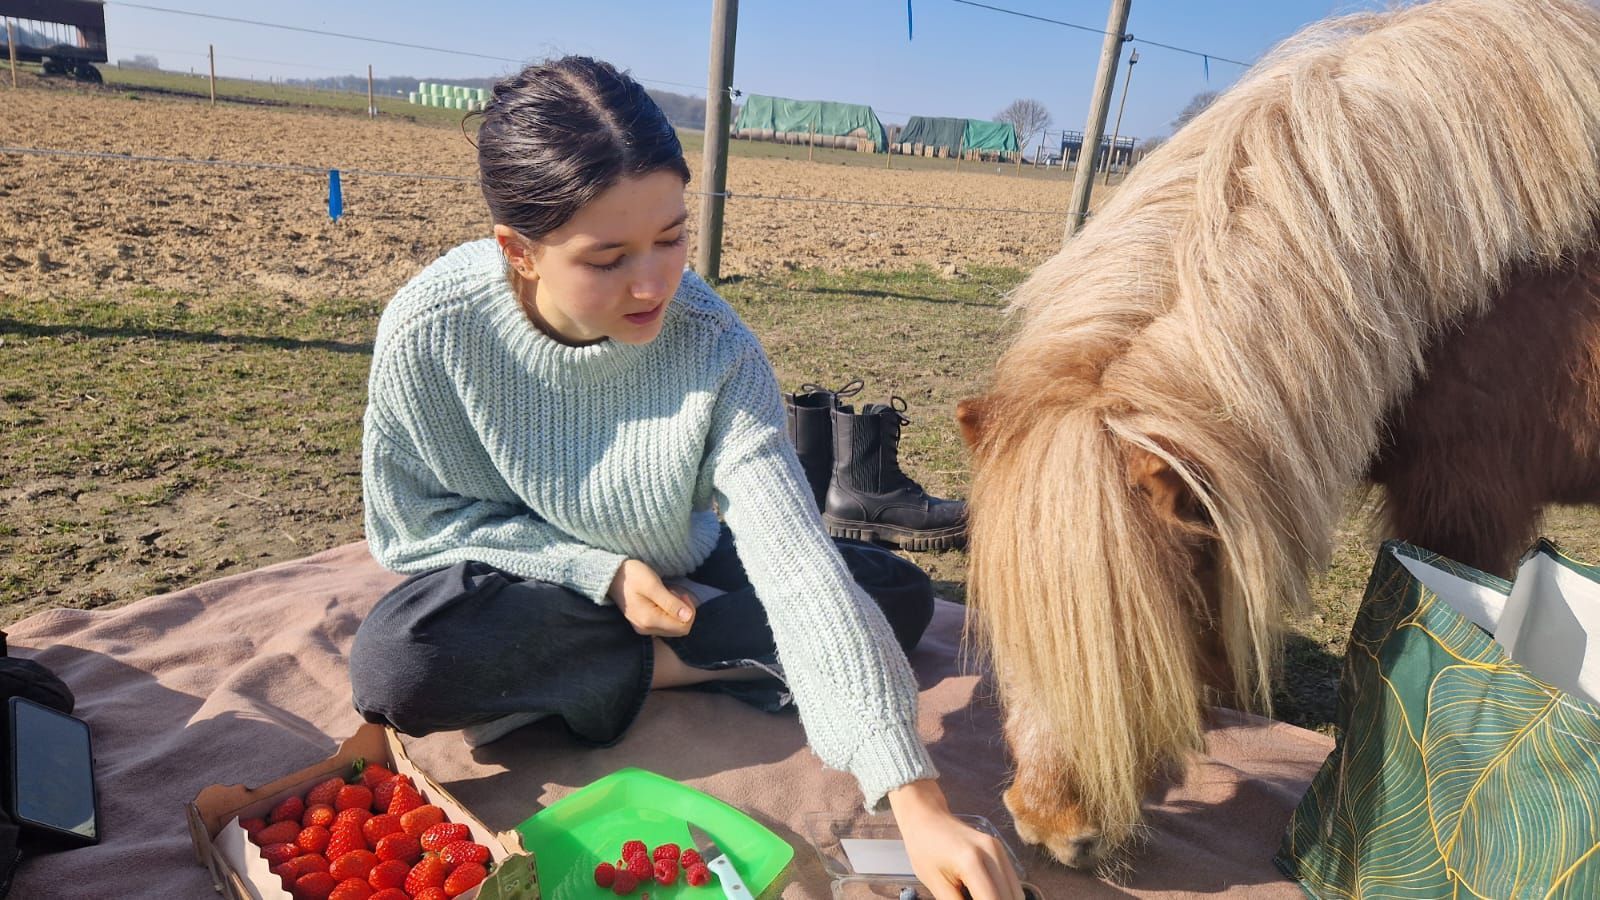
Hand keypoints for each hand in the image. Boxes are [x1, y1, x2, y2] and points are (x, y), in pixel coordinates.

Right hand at [608, 559, 696, 636]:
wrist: (612, 575)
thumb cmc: (633, 576)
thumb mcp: (653, 585)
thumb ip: (670, 602)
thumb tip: (688, 616)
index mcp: (649, 621)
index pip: (683, 627)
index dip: (689, 611)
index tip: (682, 594)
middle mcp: (646, 629)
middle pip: (679, 630)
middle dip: (684, 612)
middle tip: (675, 593)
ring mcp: (643, 628)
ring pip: (673, 628)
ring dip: (676, 612)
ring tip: (667, 594)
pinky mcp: (642, 624)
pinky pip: (664, 625)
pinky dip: (668, 613)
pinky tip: (662, 600)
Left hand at [888, 779, 1023, 899]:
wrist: (926, 817)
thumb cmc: (924, 849)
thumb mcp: (936, 884)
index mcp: (971, 862)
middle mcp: (992, 853)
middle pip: (1009, 898)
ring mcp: (999, 850)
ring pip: (1016, 893)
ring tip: (978, 897)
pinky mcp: (1001, 850)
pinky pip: (1012, 882)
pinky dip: (1004, 895)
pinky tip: (986, 895)